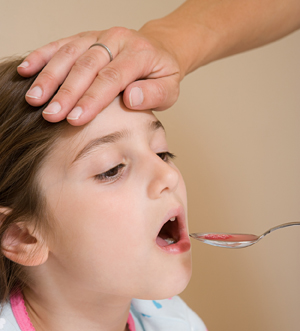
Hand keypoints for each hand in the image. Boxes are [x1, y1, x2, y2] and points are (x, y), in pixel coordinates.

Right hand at [18, 27, 180, 124]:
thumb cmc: (162, 75)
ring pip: (70, 53)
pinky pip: (61, 44)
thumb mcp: (170, 89)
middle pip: (87, 66)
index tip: (75, 119)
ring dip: (49, 76)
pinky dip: (42, 56)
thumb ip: (154, 94)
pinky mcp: (86, 38)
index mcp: (138, 54)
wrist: (159, 49)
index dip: (92, 99)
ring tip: (34, 98)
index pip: (112, 78)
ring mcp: (99, 36)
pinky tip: (27, 70)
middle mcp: (116, 40)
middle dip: (66, 92)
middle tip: (51, 115)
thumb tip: (131, 98)